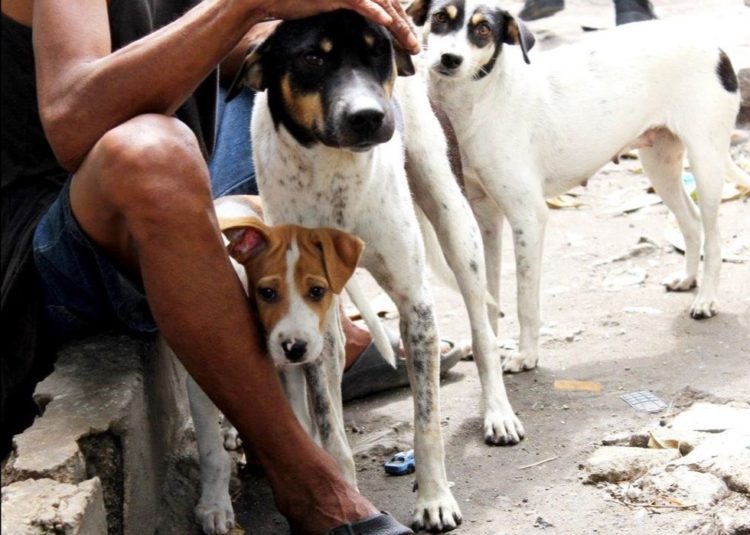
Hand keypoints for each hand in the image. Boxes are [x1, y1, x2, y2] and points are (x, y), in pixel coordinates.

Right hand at [259, 0, 419, 53]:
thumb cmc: (297, 2)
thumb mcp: (329, 8)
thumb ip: (350, 12)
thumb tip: (366, 25)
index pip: (387, 3)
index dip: (401, 20)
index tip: (410, 40)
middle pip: (390, 3)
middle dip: (406, 26)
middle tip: (415, 47)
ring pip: (381, 4)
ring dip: (398, 24)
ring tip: (409, 42)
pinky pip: (360, 2)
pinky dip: (374, 11)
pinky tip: (386, 21)